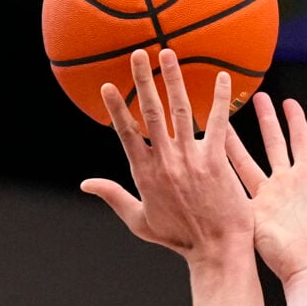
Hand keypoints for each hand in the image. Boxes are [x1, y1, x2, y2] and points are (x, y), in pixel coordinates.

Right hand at [80, 49, 252, 262]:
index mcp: (144, 173)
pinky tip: (220, 76)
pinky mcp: (216, 161)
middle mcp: (165, 162)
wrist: (216, 251)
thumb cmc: (180, 239)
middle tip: (137, 54)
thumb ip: (114, 197)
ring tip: (168, 54)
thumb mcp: (140, 221)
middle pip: (150, 113)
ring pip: (180, 111)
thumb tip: (85, 184)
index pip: (126, 133)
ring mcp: (191, 160)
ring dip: (174, 80)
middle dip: (142, 81)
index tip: (107, 85)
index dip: (115, 107)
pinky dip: (218, 99)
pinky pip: (217, 123)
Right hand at [225, 92, 306, 281]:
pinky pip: (234, 187)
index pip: (300, 141)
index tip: (288, 102)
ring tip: (220, 120)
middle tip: (254, 96)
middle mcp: (286, 184)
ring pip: (246, 161)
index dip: (295, 121)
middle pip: (272, 144)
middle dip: (265, 120)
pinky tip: (207, 156)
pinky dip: (221, 171)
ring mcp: (267, 197)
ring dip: (233, 141)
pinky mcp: (252, 211)